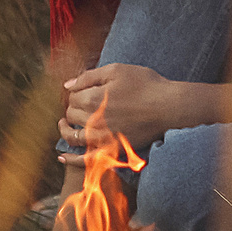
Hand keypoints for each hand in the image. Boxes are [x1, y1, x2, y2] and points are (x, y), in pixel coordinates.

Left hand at [57, 63, 220, 153]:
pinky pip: (85, 160)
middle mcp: (93, 120)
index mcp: (92, 98)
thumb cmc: (146, 85)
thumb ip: (89, 76)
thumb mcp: (117, 70)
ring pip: (73, 136)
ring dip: (66, 129)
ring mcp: (102, 138)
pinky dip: (71, 159)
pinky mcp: (112, 151)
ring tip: (66, 124)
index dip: (76, 92)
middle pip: (71, 115)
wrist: (169, 107)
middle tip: (80, 103)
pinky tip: (62, 157)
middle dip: (72, 108)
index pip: (72, 97)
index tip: (84, 90)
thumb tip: (67, 85)